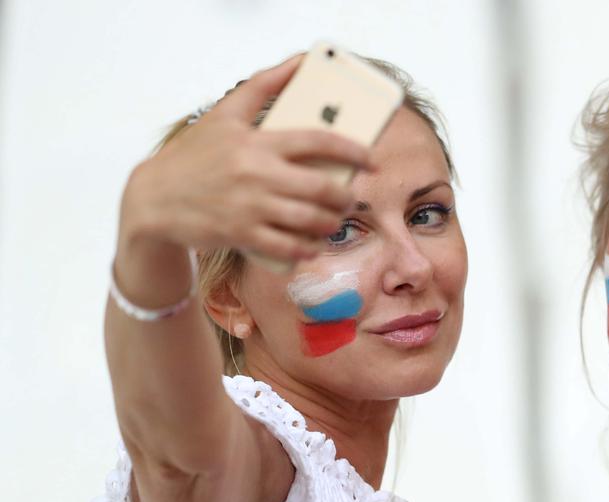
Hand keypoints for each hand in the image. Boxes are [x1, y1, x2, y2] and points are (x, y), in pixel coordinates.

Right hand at [117, 54, 371, 262]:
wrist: (153, 198)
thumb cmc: (195, 156)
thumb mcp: (224, 115)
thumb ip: (264, 85)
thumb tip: (300, 61)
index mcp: (257, 141)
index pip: (318, 141)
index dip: (353, 151)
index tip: (371, 160)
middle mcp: (257, 174)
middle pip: (322, 188)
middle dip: (345, 197)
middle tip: (348, 198)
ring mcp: (250, 207)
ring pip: (310, 220)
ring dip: (331, 224)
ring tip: (332, 221)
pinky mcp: (241, 234)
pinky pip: (289, 247)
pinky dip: (307, 250)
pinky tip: (312, 246)